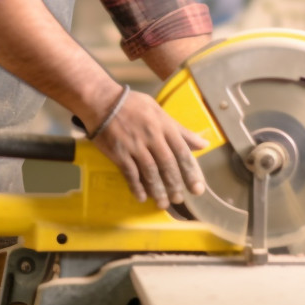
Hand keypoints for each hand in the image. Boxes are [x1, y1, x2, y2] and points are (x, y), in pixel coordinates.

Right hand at [90, 89, 207, 208]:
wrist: (102, 101)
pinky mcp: (119, 153)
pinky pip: (130, 173)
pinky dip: (137, 187)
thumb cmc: (132, 104)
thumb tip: (203, 144)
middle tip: (179, 200)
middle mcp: (152, 136)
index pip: (182, 152)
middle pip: (167, 165)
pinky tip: (142, 197)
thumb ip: (180, 129)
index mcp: (164, 125)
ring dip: (158, 190)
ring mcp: (134, 145)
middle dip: (175, 185)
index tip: (197, 188)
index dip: (191, 172)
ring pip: (150, 172)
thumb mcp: (159, 111)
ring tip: (163, 203)